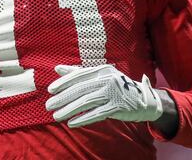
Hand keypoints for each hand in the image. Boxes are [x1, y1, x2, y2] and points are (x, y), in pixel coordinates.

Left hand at [45, 64, 162, 127]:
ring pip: (87, 102)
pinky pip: (97, 114)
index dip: (64, 82)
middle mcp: (108, 79)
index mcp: (103, 69)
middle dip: (63, 98)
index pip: (79, 75)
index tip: (50, 90)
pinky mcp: (118, 107)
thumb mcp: (100, 76)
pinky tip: (72, 123)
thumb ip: (78, 72)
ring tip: (56, 116)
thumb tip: (57, 68)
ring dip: (69, 109)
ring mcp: (114, 93)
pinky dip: (83, 118)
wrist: (143, 99)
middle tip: (49, 105)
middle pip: (81, 89)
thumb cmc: (117, 87)